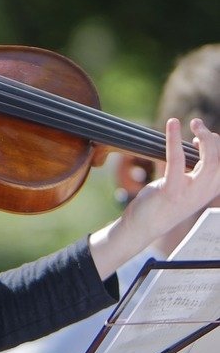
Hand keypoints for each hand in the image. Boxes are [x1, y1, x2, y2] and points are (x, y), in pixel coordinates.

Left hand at [89, 117, 219, 278]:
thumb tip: (183, 146)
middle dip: (213, 138)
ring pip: (210, 161)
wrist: (141, 227)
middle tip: (196, 124)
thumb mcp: (179, 184)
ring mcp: (188, 193)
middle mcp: (203, 192)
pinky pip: (177, 160)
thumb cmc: (159, 204)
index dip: (216, 146)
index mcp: (208, 190)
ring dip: (205, 137)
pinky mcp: (171, 191)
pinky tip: (172, 124)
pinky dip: (175, 139)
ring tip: (194, 124)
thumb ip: (186, 168)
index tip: (198, 138)